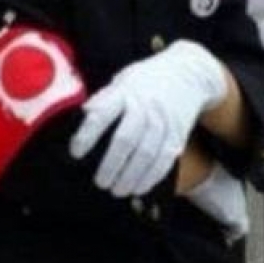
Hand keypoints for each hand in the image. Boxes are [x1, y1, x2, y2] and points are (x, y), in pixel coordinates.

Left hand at [69, 41, 227, 196]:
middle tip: (100, 182)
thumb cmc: (147, 80)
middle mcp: (145, 106)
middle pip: (126, 139)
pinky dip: (151, 177)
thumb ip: (103, 99)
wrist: (187, 72)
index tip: (76, 153)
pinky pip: (165, 160)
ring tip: (117, 190)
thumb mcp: (122, 80)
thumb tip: (82, 114)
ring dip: (130, 176)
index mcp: (125, 92)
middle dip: (111, 165)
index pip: (102, 114)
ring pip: (146, 154)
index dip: (87, 135)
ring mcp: (164, 120)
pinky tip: (139, 188)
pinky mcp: (178, 133)